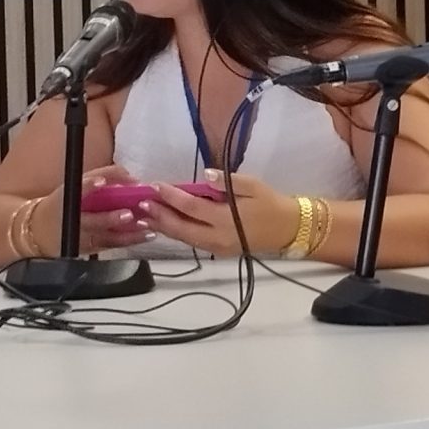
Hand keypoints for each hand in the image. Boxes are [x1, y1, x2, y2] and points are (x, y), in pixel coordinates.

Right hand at [39, 164, 149, 254]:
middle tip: (128, 214)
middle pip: (92, 219)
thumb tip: (127, 175)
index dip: (89, 184)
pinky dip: (130, 239)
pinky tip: (145, 234)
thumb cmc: (61, 205)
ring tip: (145, 226)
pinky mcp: (88, 248)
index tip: (101, 181)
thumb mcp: (73, 188)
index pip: (79, 188)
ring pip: (106, 236)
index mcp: (70, 197)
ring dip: (128, 232)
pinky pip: (111, 245)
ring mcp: (82, 236)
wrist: (38, 231)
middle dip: (111, 217)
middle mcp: (75, 218)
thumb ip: (97, 181)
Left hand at [142, 170, 298, 256]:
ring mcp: (216, 248)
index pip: (192, 207)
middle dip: (159, 215)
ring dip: (163, 226)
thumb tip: (204, 176)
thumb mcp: (253, 185)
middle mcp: (217, 237)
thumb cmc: (271, 203)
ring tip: (144, 215)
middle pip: (181, 228)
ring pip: (183, 239)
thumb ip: (227, 181)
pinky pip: (191, 243)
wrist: (289, 229)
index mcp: (226, 219)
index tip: (156, 185)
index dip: (172, 197)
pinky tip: (164, 224)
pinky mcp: (217, 252)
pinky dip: (176, 233)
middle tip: (140, 203)